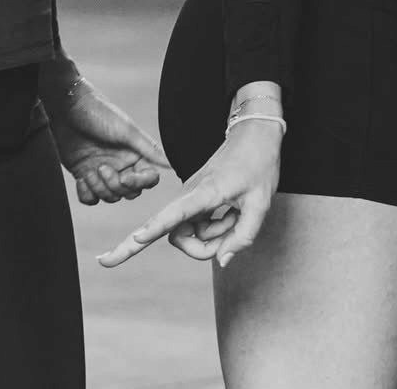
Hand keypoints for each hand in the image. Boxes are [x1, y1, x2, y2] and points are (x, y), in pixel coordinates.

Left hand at [51, 79, 168, 205]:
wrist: (66, 109)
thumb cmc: (99, 114)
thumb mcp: (126, 131)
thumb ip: (149, 149)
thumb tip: (172, 164)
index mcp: (135, 154)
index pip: (148, 179)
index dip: (139, 183)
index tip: (125, 178)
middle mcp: (121, 165)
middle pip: (129, 193)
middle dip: (115, 186)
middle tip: (102, 167)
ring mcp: (103, 171)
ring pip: (110, 197)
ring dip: (99, 188)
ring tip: (90, 170)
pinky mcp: (84, 175)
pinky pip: (90, 198)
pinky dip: (86, 193)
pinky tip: (81, 178)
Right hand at [95, 117, 280, 268]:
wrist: (254, 133)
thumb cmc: (259, 164)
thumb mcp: (261, 203)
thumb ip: (243, 236)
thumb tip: (222, 262)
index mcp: (205, 192)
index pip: (174, 214)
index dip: (154, 229)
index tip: (135, 239)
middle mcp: (190, 194)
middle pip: (178, 235)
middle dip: (202, 248)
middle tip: (234, 233)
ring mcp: (191, 197)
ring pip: (190, 233)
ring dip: (215, 234)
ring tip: (238, 213)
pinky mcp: (196, 200)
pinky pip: (198, 225)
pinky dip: (216, 228)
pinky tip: (233, 213)